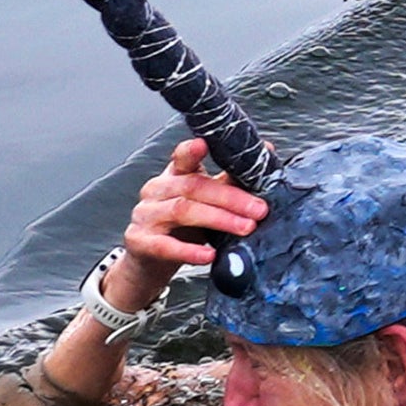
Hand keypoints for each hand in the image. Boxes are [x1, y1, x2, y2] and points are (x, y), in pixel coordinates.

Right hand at [111, 136, 266, 297]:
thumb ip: (230, 180)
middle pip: (194, 186)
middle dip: (231, 197)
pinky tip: (209, 255)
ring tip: (246, 228)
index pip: (182, 157)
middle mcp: (157, 190)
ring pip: (183, 211)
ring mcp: (145, 215)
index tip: (205, 144)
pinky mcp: (140, 241)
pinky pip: (165, 245)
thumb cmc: (182, 226)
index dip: (191, 150)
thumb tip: (266, 152)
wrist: (150, 260)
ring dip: (219, 219)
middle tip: (259, 209)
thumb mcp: (205, 202)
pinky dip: (189, 251)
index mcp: (174, 175)